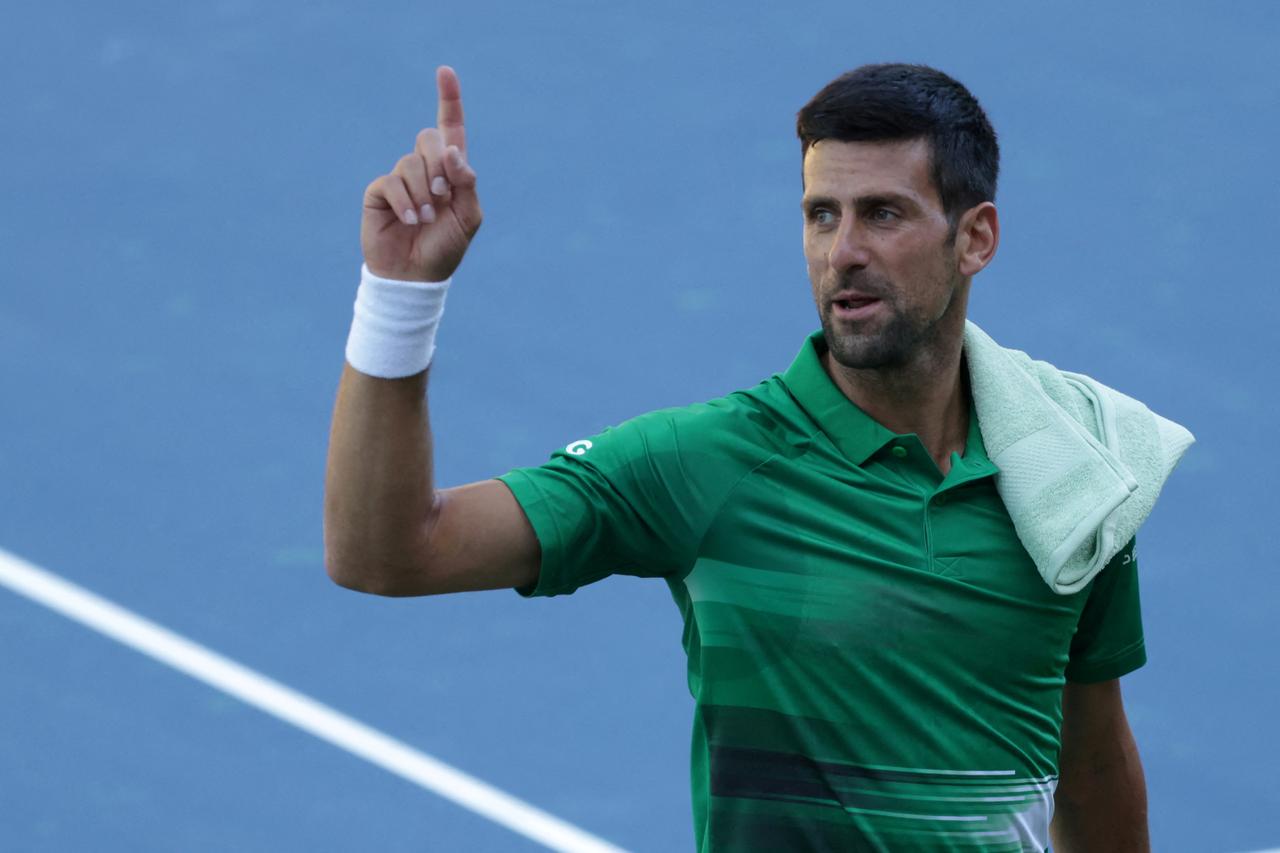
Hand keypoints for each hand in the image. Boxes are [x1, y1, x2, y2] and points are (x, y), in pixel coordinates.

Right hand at [361, 66, 480, 281]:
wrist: (415, 276)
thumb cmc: (445, 248)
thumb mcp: (468, 218)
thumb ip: (466, 183)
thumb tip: (453, 152)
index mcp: (451, 171)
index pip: (451, 128)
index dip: (449, 99)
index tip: (445, 71)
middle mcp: (425, 169)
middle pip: (429, 138)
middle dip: (439, 166)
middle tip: (442, 196)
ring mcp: (401, 179)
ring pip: (411, 161)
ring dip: (423, 192)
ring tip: (426, 219)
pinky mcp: (379, 192)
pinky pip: (391, 181)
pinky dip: (405, 202)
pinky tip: (411, 221)